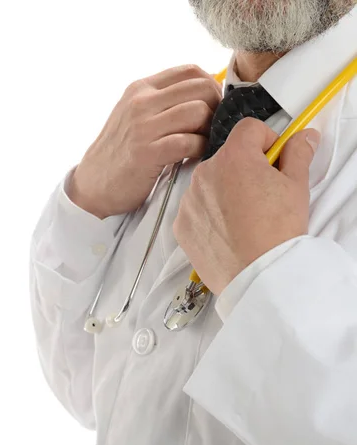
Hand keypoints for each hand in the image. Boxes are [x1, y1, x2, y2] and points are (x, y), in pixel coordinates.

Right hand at [67, 65, 221, 218]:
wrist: (92, 184)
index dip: (212, 87)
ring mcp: (143, 126)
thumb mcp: (135, 116)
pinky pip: (188, 142)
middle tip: (214, 129)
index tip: (213, 108)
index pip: (191, 70)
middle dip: (216, 108)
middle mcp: (141, 101)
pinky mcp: (147, 153)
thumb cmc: (121, 154)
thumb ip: (163, 103)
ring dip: (210, 129)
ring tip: (204, 143)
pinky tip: (196, 157)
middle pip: (201, 88)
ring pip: (198, 112)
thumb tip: (205, 96)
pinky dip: (200, 149)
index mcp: (141, 88)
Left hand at [173, 118, 320, 295]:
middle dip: (244, 169)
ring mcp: (189, 200)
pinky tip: (227, 233)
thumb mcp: (296, 187)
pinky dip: (209, 216)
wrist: (258, 275)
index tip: (273, 159)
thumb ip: (298, 154)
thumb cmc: (277, 232)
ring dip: (224, 192)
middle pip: (227, 158)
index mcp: (234, 157)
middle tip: (262, 195)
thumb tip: (302, 137)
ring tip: (244, 219)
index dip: (266, 141)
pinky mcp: (181, 225)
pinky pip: (196, 210)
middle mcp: (205, 173)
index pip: (248, 129)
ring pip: (209, 184)